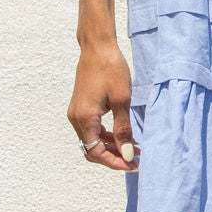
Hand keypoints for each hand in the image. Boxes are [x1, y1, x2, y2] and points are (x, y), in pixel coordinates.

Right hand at [68, 45, 140, 171]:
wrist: (98, 47)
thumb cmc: (111, 70)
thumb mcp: (122, 100)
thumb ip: (123, 130)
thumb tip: (126, 154)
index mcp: (85, 118)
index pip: (96, 152)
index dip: (115, 162)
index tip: (133, 164)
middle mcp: (76, 118)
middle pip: (92, 149)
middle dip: (113, 156)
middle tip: (136, 158)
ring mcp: (76, 112)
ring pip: (92, 140)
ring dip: (111, 146)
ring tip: (133, 148)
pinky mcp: (80, 107)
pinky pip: (91, 129)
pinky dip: (105, 136)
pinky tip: (123, 135)